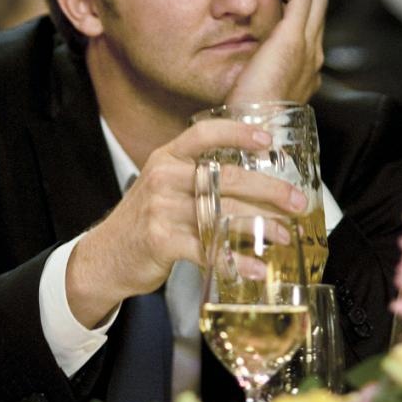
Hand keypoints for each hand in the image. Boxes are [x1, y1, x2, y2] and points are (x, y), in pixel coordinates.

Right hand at [66, 119, 306, 325]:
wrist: (104, 256)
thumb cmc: (144, 221)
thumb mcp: (162, 186)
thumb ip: (195, 178)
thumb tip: (253, 182)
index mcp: (165, 158)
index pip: (203, 134)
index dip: (238, 133)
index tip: (268, 142)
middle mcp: (163, 178)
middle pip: (224, 177)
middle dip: (268, 190)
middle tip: (298, 202)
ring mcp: (161, 210)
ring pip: (221, 214)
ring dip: (260, 226)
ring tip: (284, 236)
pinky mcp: (162, 242)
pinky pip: (207, 250)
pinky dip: (235, 261)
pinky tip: (254, 269)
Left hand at [226, 0, 325, 104]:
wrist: (252, 127)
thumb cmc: (244, 114)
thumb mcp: (252, 88)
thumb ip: (254, 70)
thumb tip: (243, 58)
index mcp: (305, 68)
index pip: (309, 24)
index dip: (296, 2)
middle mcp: (314, 55)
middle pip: (319, 5)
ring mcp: (309, 47)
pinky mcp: (294, 40)